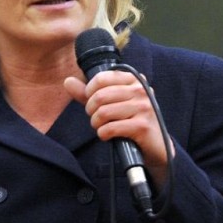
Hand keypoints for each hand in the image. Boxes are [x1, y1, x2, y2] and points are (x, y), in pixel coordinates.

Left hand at [64, 72, 172, 188]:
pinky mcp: (142, 126)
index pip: (100, 78)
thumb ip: (87, 93)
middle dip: (91, 111)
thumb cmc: (129, 120)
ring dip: (96, 124)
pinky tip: (108, 135)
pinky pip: (110, 128)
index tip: (92, 101)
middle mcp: (141, 90)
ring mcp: (144, 107)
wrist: (154, 144)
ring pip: (103, 113)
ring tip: (102, 127)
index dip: (89, 92)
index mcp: (133, 79)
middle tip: (96, 118)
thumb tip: (67, 81)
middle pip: (99, 96)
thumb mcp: (109, 103)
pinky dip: (103, 134)